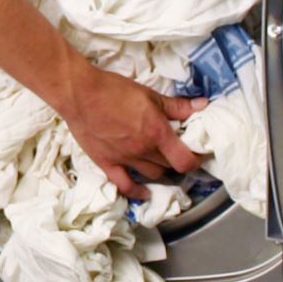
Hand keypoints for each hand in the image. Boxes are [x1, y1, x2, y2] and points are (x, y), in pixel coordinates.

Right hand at [63, 66, 204, 197]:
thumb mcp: (149, 94)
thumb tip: (202, 106)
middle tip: (177, 151)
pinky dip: (137, 192)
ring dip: (160, 170)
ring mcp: (124, 159)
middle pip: (169, 165)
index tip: (197, 154)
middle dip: (177, 159)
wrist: (80, 93)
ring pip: (152, 175)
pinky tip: (144, 192)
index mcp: (156, 132)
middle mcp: (143, 149)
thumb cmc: (114, 89)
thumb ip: (176, 105)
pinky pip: (125, 185)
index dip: (195, 160)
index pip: (185, 160)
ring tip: (160, 161)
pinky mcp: (107, 163)